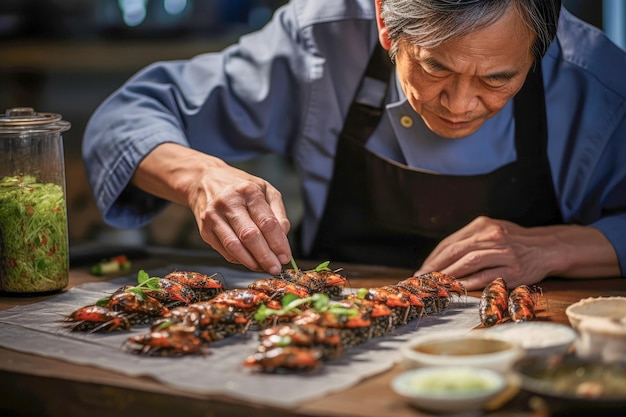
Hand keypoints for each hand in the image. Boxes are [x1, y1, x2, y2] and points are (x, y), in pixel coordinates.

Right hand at [133, 143, 291, 274]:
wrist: (204, 180)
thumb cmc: (240, 187)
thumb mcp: (265, 189)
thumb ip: (278, 212)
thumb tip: (283, 236)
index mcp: (248, 191)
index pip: (267, 222)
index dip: (278, 243)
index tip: (285, 257)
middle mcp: (229, 202)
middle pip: (250, 236)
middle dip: (265, 257)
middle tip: (276, 269)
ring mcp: (214, 216)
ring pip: (234, 246)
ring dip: (251, 262)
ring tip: (263, 268)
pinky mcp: (204, 229)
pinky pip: (224, 250)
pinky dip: (239, 259)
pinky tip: (249, 261)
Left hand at [413, 216, 619, 290]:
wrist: (547, 248)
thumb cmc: (514, 242)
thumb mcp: (491, 231)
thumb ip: (468, 241)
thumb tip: (439, 258)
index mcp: (483, 225)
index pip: (451, 242)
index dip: (434, 257)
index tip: (422, 269)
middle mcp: (492, 236)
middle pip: (456, 251)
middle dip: (436, 266)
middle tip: (422, 279)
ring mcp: (503, 252)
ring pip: (468, 262)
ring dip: (449, 274)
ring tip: (436, 284)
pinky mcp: (513, 268)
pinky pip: (485, 276)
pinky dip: (469, 282)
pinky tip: (457, 288)